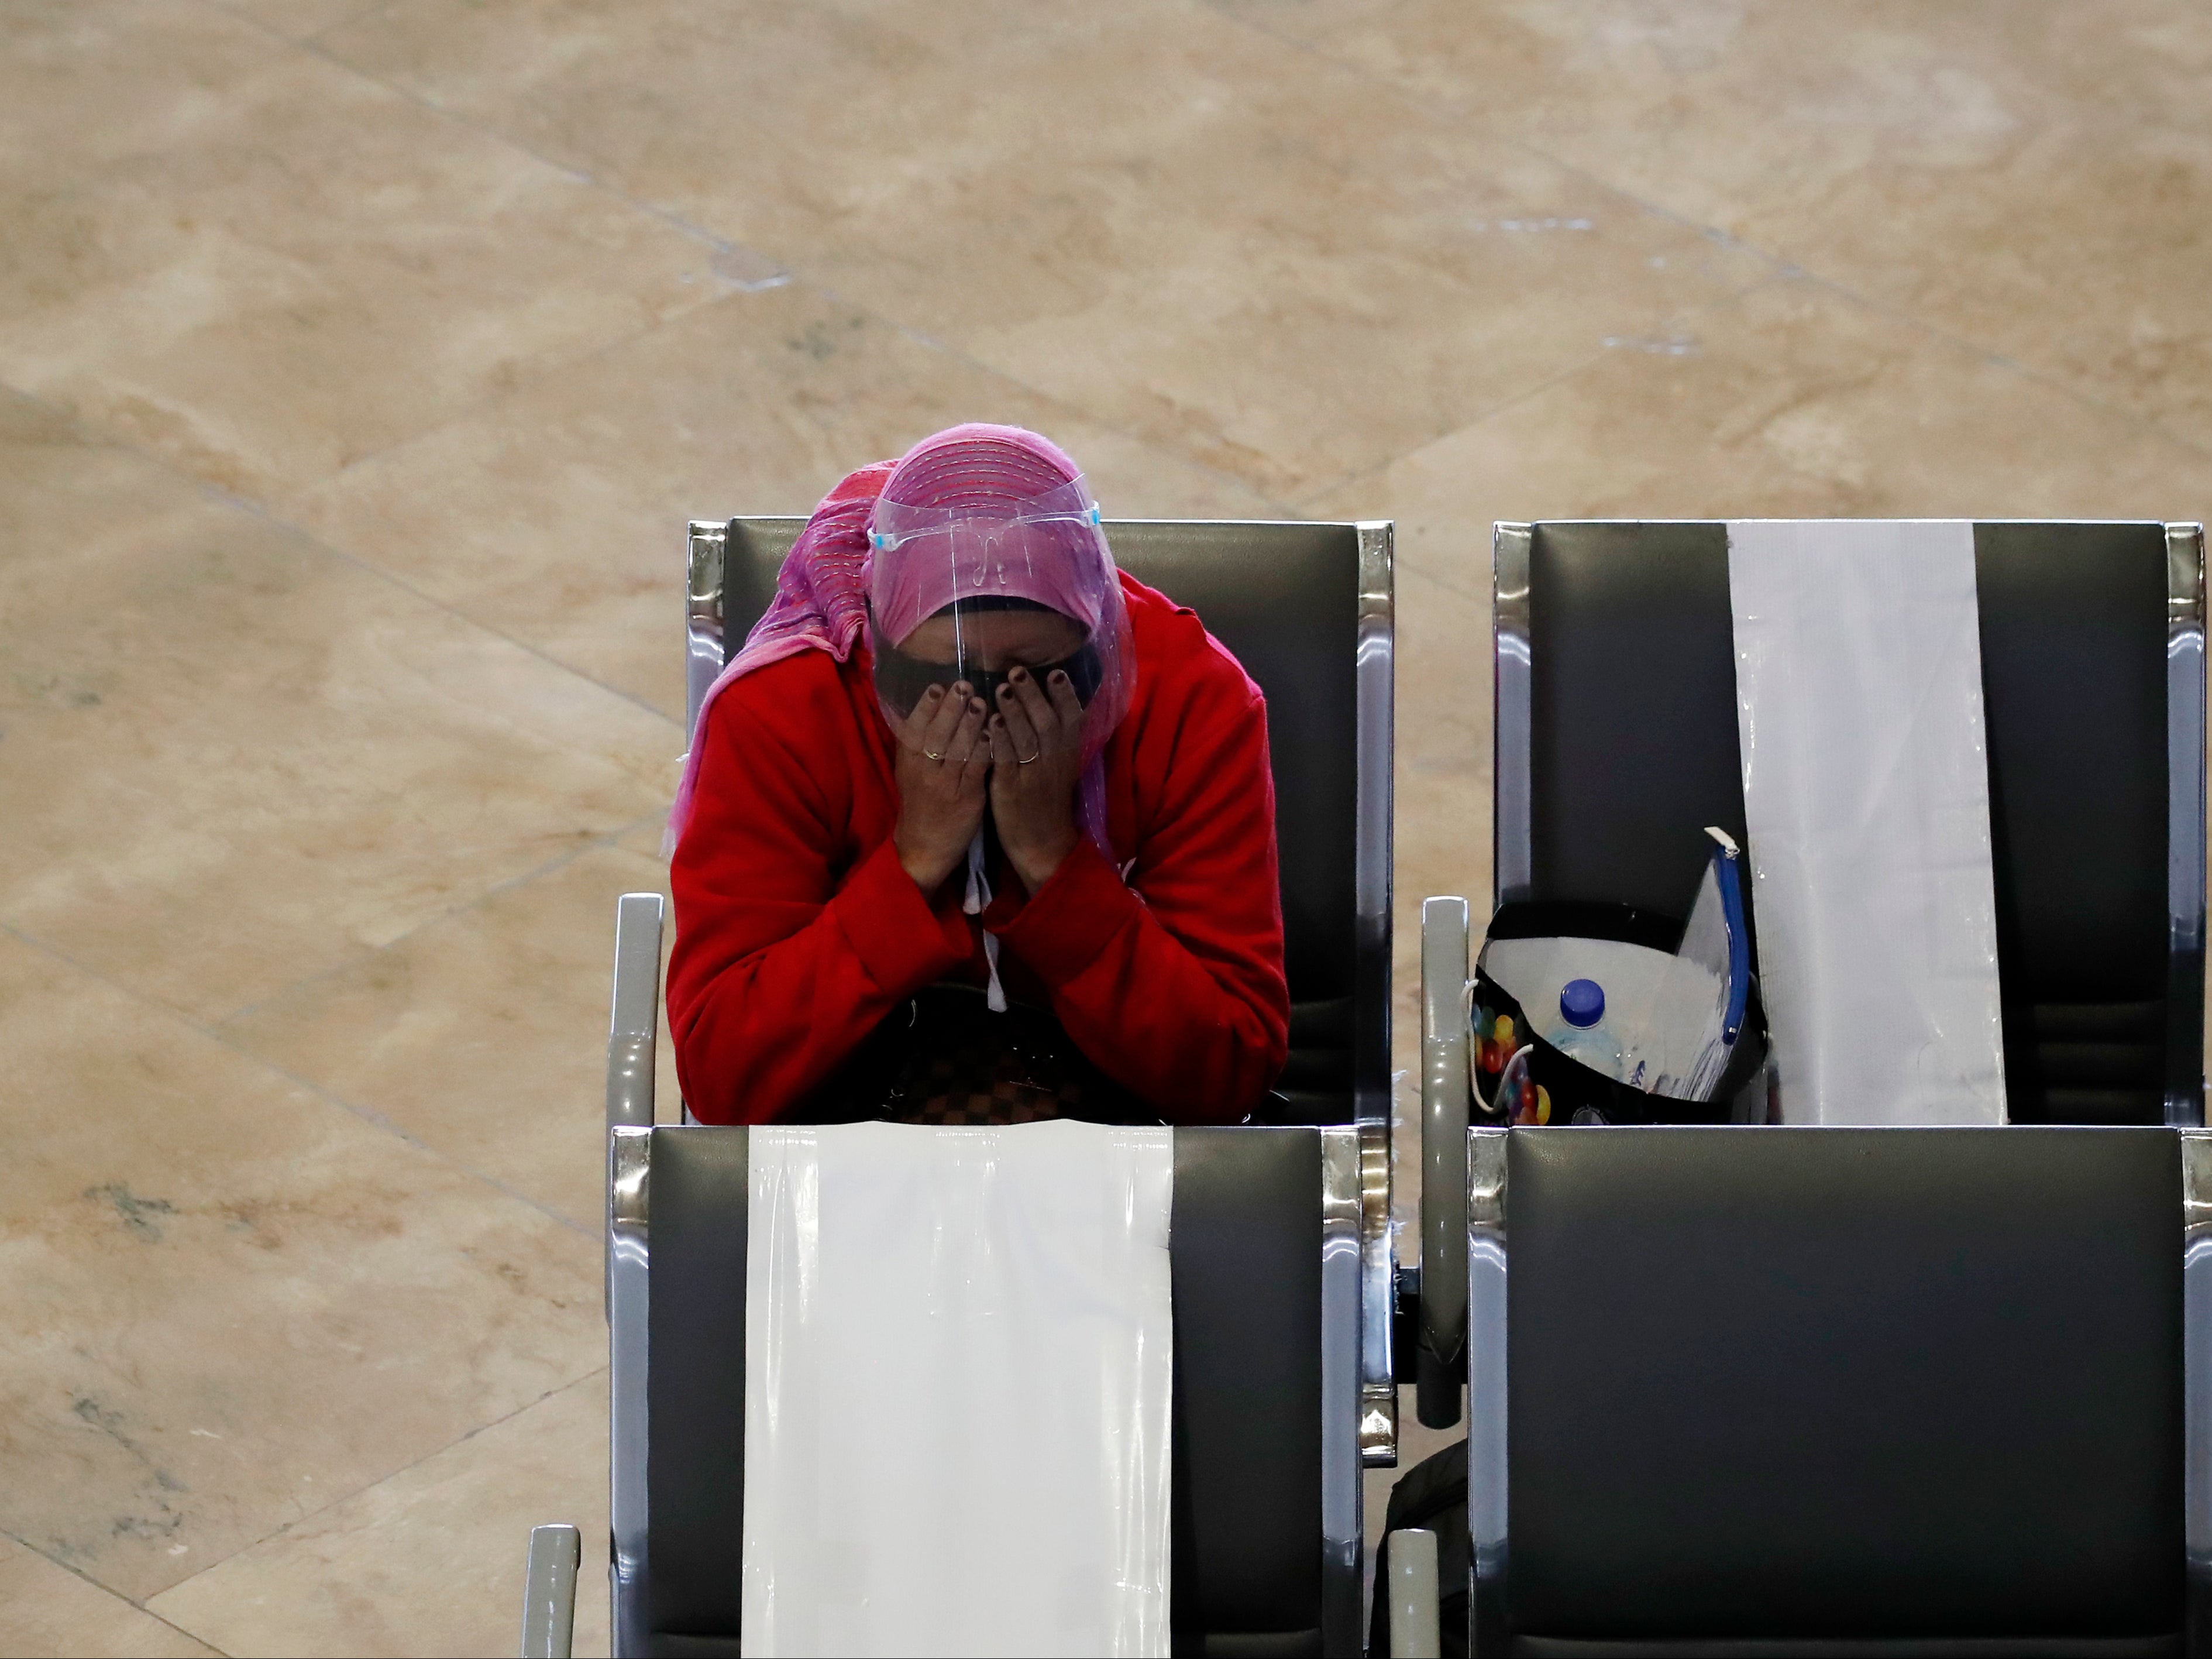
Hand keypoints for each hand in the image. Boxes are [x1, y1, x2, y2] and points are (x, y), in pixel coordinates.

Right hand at [893, 683, 991, 891]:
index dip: (925, 707)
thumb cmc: (921, 803)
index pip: (914, 728)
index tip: (938, 686)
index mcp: (908, 761)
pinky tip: (993, 733)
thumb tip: (923, 704)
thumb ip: (915, 742)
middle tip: (963, 685)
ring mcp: (945, 786)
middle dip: (949, 708)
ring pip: (957, 750)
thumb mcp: (910, 772)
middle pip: (936, 734)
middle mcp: (924, 771)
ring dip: (969, 724)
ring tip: (981, 701)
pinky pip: (976, 770)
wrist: (924, 847)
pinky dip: (983, 750)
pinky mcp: (966, 799)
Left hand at [988, 665, 1086, 894]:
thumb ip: (1056, 737)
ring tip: (1002, 689)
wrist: (1043, 843)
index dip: (1065, 695)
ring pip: (1027, 739)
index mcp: (1068, 754)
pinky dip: (999, 740)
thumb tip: (1048, 700)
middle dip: (1033, 695)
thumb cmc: (1046, 800)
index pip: (1072, 719)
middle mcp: (1054, 762)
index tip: (1055, 672)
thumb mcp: (1060, 766)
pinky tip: (989, 723)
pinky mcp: (1011, 791)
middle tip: (1017, 671)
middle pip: (1047, 722)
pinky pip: (1006, 761)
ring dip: (1015, 712)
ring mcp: (1033, 776)